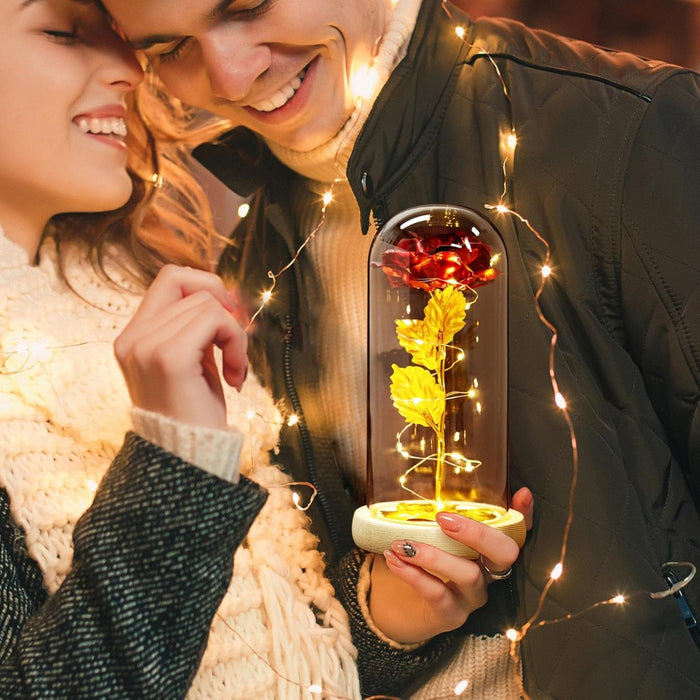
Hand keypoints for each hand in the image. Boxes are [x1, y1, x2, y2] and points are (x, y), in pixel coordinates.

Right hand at [114, 265, 247, 429]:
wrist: (188, 459)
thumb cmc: (194, 413)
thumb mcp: (192, 361)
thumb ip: (195, 327)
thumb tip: (224, 294)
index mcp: (134, 336)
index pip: (171, 279)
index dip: (207, 287)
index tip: (228, 317)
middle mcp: (132, 338)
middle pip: (193, 288)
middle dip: (226, 315)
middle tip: (235, 350)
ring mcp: (146, 346)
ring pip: (208, 303)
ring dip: (234, 336)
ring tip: (233, 371)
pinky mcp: (168, 357)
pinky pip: (215, 320)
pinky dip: (235, 343)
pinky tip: (234, 376)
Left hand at [369, 487, 533, 643]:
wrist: (405, 605)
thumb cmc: (426, 559)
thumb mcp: (434, 534)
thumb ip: (441, 512)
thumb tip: (435, 481)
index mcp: (491, 550)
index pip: (519, 531)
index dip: (526, 515)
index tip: (522, 494)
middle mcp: (491, 573)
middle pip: (504, 554)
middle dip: (476, 533)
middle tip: (442, 518)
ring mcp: (474, 596)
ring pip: (467, 574)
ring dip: (431, 555)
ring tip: (401, 543)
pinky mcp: (452, 614)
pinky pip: (437, 593)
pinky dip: (413, 574)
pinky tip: (394, 560)